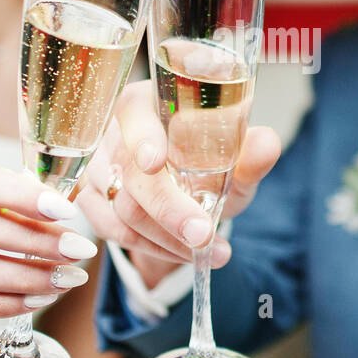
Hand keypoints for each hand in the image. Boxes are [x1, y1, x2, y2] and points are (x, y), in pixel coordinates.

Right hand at [76, 80, 281, 282]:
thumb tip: (267, 144)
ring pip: (121, 208)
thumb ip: (251, 153)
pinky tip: (187, 255)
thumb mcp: (235, 161)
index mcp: (146, 103)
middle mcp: (114, 131)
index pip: (133, 111)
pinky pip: (114, 230)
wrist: (189, 194)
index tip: (155, 162)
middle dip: (168, 208)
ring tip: (212, 250)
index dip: (142, 137)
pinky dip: (154, 248)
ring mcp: (96, 166)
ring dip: (168, 237)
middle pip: (129, 171)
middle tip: (202, 233)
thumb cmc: (210, 164)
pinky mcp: (90, 199)